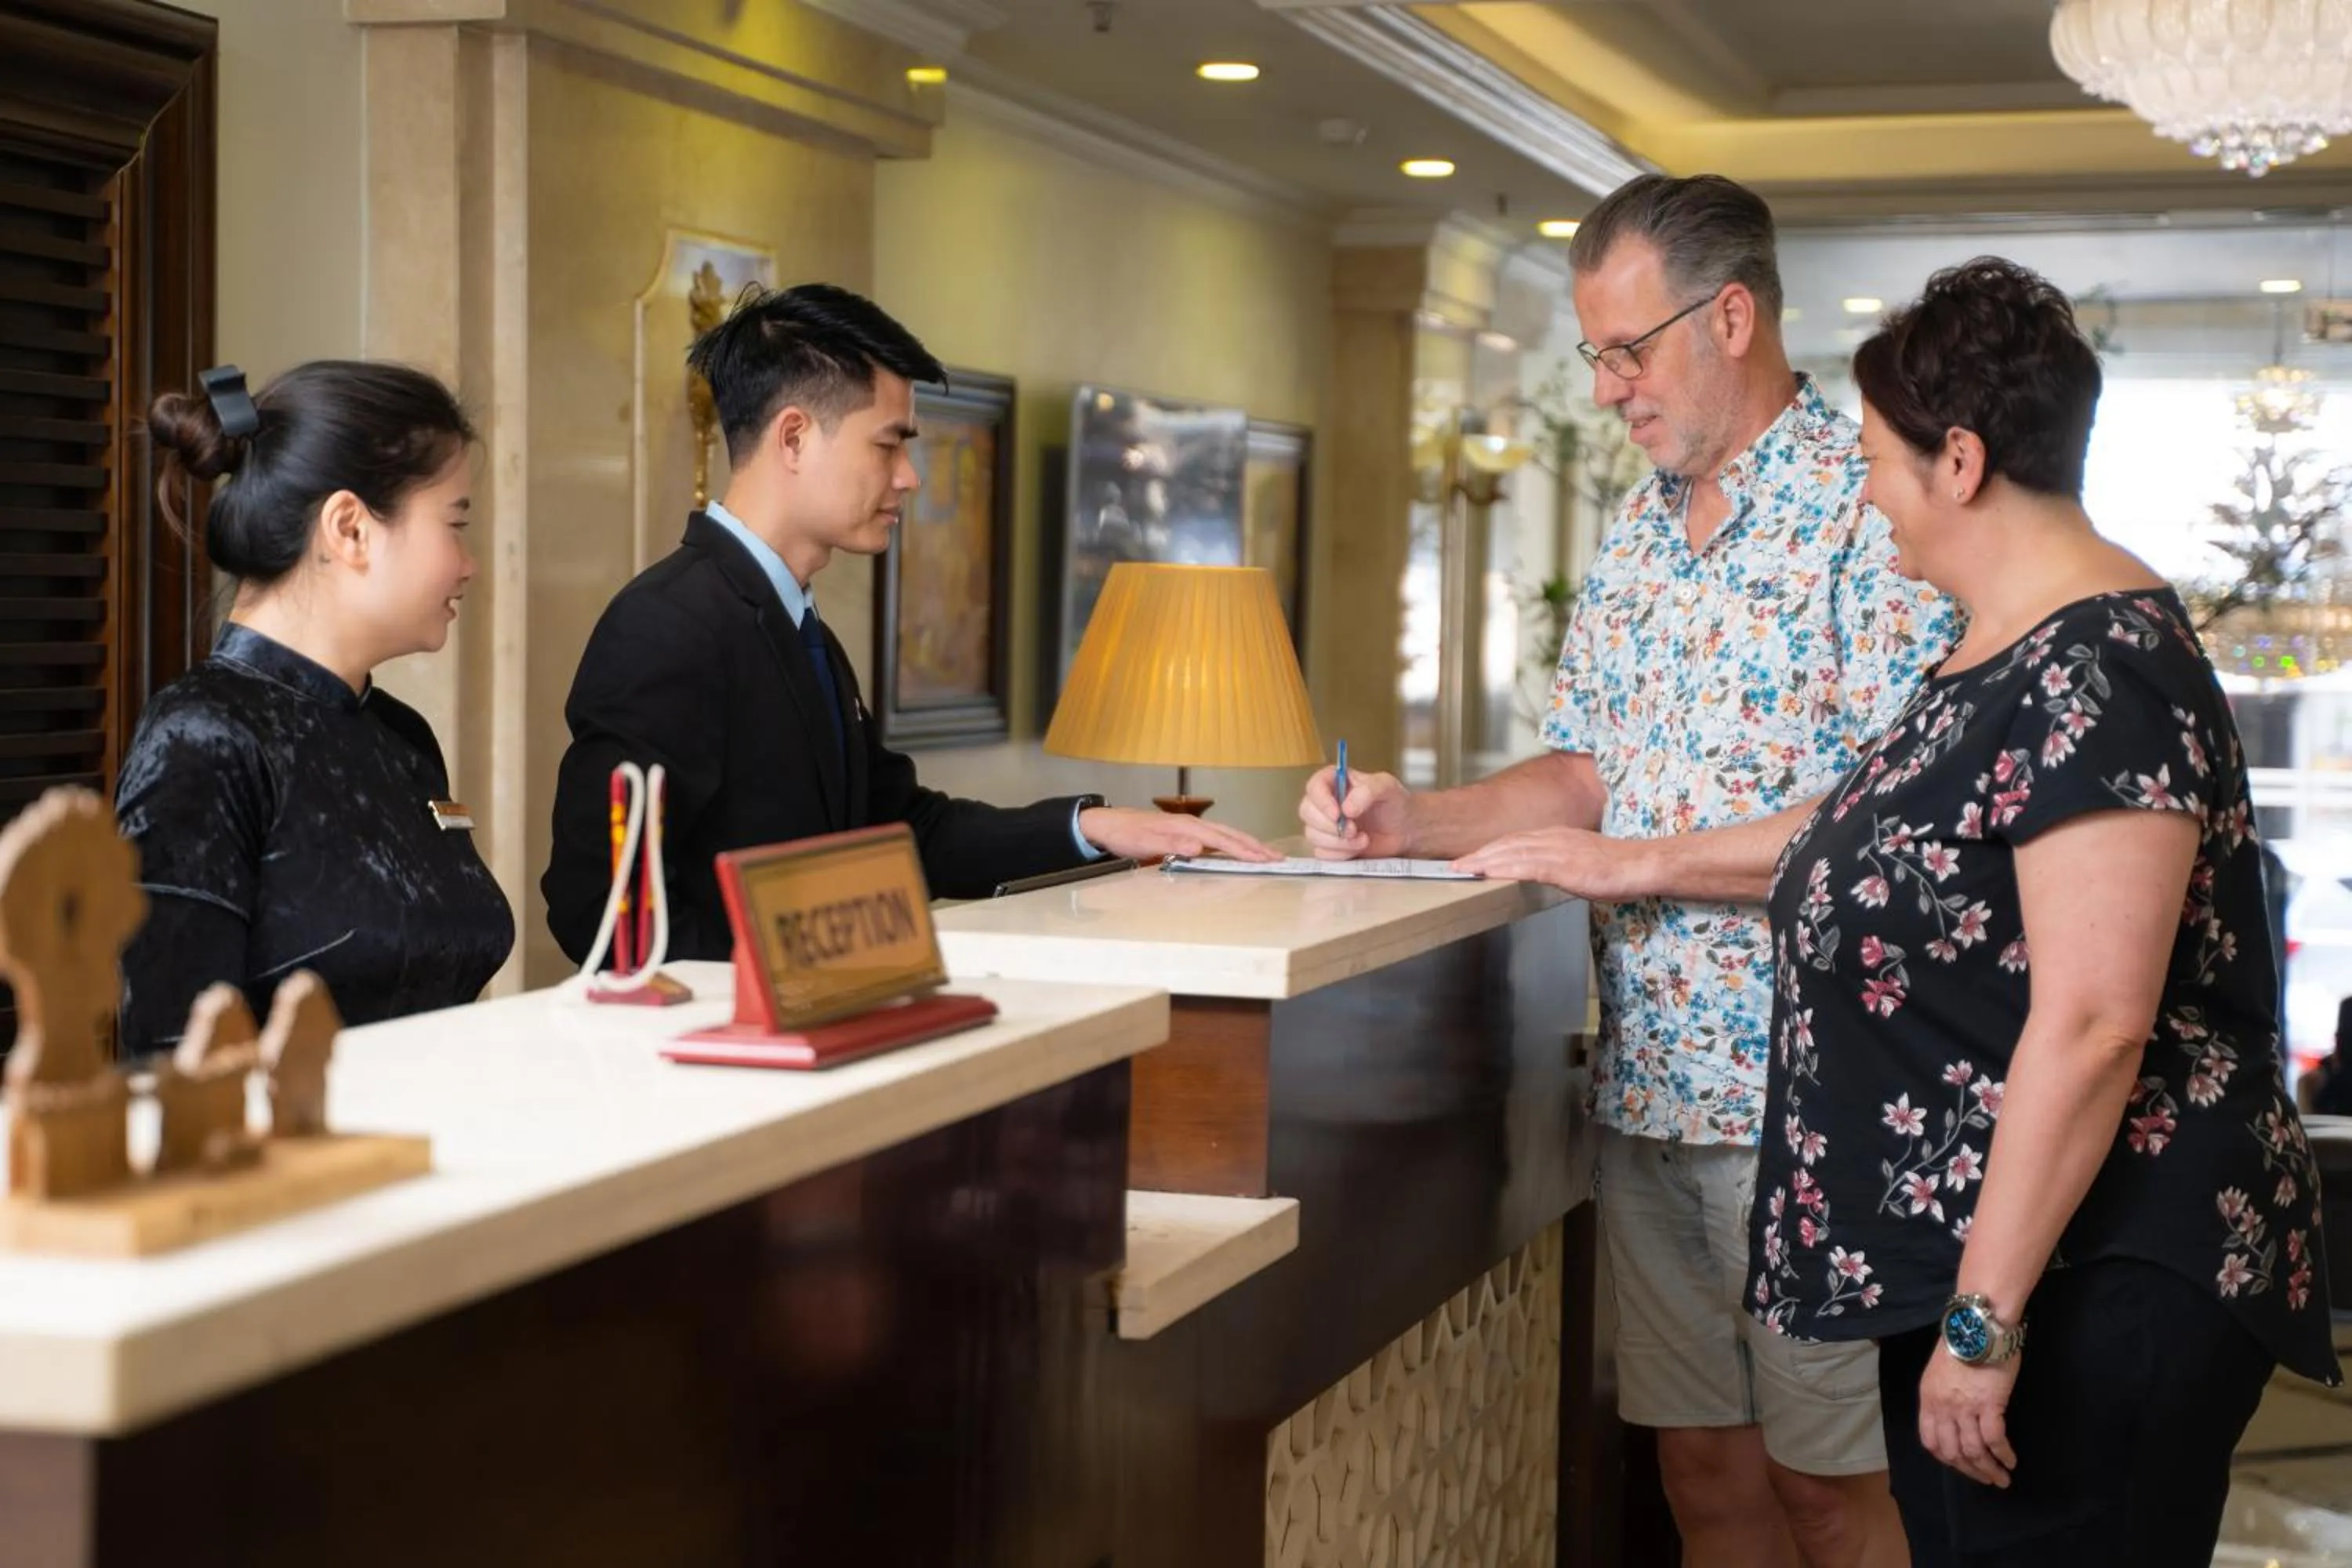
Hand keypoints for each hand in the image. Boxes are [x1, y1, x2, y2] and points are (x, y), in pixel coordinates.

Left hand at [1077, 807, 1279, 863]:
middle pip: (1231, 835)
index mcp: (1187, 827)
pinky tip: (1240, 849)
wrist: (1110, 824)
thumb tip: (1199, 847)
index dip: (1244, 850)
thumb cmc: (1127, 834)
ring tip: (1267, 853)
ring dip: (1248, 844)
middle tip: (1278, 857)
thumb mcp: (1146, 841)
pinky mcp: (1187, 832)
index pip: (1223, 840)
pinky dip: (1234, 843)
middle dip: (1255, 846)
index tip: (1263, 859)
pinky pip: (1218, 837)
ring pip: (1227, 835)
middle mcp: (1193, 825)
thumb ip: (1173, 844)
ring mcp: (1191, 827)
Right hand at [1299, 765, 1408, 859]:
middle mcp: (1325, 802)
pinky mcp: (1329, 846)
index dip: (1321, 801)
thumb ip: (1367, 791)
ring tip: (1363, 839)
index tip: (1338, 815)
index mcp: (1334, 781)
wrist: (1405, 830)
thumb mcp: (1386, 787)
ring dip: (1338, 842)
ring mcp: (1325, 825)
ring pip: (1312, 835)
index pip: (1314, 787)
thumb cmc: (1395, 803)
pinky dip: (1340, 854)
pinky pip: (1321, 853)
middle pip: (1307, 812)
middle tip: (1354, 830)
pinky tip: (1358, 848)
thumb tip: (1346, 809)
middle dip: (1330, 826)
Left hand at [1450, 828, 1654, 898]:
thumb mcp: (1582, 861)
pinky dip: (1502, 868)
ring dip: (1483, 860)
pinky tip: (1487, 873)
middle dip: (1478, 854)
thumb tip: (1547, 873)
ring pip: (1511, 852)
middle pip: (1507, 843)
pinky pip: (1525, 865)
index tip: (1471, 858)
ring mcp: (1556, 850)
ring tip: (1460, 869)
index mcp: (1557, 836)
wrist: (1641, 865)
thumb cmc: (1617, 867)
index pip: (1516, 840)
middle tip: (1453, 865)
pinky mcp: (1563, 865)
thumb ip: (1561, 863)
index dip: (1491, 849)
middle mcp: (1553, 838)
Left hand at [1919, 1347, 2019, 1488]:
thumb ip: (1943, 1396)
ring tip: (2002, 1478)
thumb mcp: (1940, 1372)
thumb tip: (1955, 1416)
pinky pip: (1995, 1439)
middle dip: (1970, 1470)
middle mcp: (1943, 1408)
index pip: (1931, 1441)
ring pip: (1974, 1451)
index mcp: (1929, 1399)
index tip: (1962, 1466)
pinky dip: (2003, 1455)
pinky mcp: (1989, 1405)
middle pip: (1952, 1452)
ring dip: (1989, 1469)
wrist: (1978, 1326)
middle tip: (1986, 1478)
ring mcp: (1965, 1408)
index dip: (1946, 1458)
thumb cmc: (1962, 1343)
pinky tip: (2011, 1461)